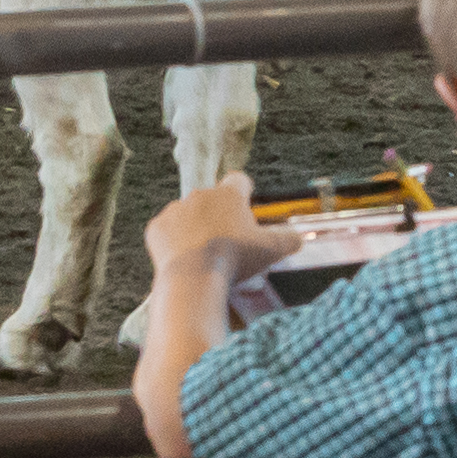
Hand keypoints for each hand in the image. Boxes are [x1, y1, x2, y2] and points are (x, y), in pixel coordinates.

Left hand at [147, 171, 294, 280]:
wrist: (194, 276)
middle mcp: (200, 194)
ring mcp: (175, 209)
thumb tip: (299, 238)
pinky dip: (173, 242)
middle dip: (218, 216)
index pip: (239, 181)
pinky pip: (166, 231)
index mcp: (229, 194)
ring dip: (194, 228)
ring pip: (187, 215)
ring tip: (203, 254)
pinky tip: (183, 259)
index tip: (246, 207)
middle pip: (212, 200)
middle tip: (227, 242)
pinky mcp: (156, 227)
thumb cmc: (235, 259)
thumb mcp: (271, 250)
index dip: (244, 193)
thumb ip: (289, 240)